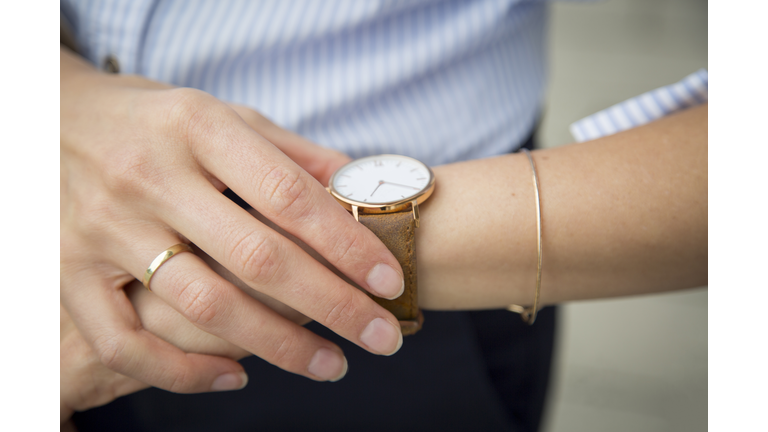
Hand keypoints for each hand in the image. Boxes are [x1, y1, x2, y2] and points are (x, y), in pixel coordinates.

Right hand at [60, 47, 405, 392]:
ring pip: (202, 306)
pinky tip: (235, 378)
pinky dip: (182, 372)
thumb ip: (289, 152)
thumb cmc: (153, 120)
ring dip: (276, 346)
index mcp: (196, 128)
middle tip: (381, 337)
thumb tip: (359, 185)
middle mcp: (150, 177)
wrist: (45, 119)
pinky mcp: (69, 273)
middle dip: (332, 305)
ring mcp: (104, 229)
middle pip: (257, 257)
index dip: (346, 243)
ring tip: (330, 364)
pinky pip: (124, 342)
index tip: (389, 280)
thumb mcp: (221, 115)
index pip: (288, 194)